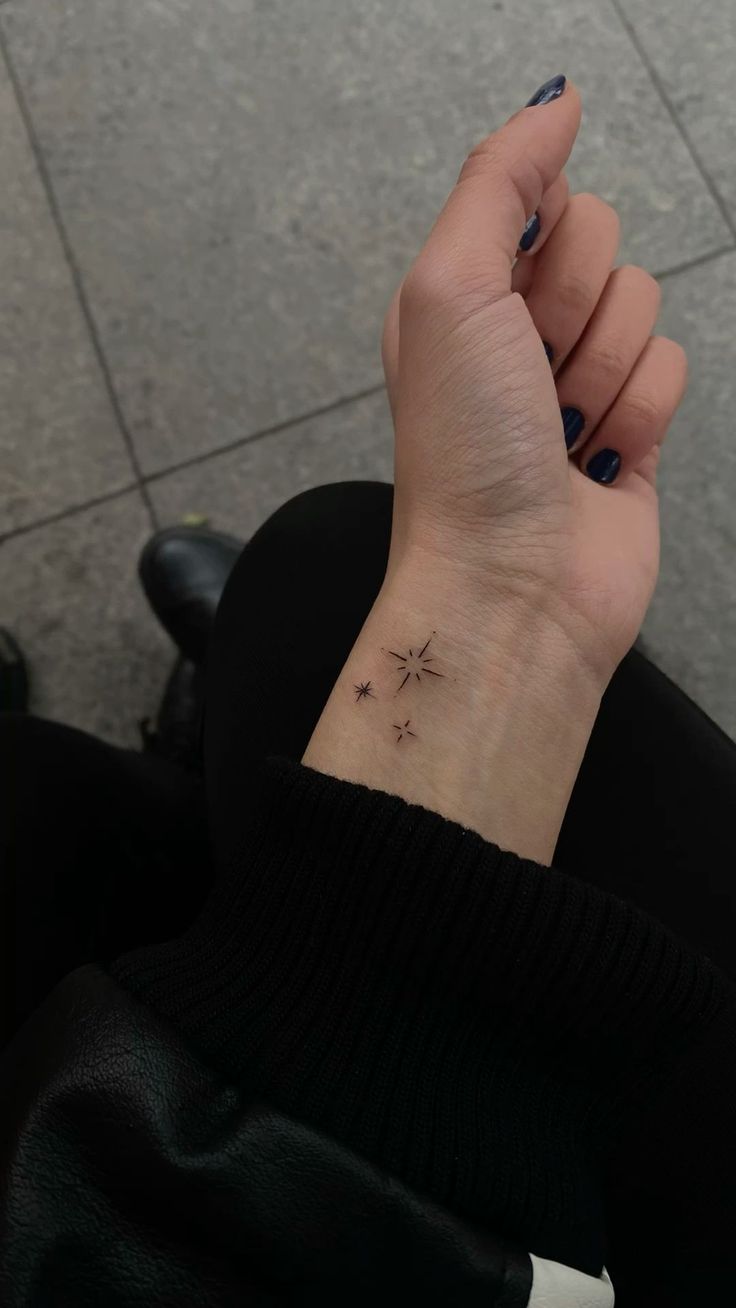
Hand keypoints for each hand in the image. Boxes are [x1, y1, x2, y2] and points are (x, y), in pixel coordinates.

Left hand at [381, 76, 686, 686]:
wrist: (510, 584)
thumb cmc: (463, 451)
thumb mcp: (451, 288)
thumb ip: (500, 181)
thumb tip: (556, 100)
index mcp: (462, 293)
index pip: (544, 200)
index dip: (544, 243)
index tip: (514, 305)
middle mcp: (518, 334)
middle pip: (603, 246)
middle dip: (574, 316)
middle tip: (534, 381)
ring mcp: (578, 384)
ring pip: (644, 309)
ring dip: (604, 374)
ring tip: (560, 434)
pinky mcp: (632, 432)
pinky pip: (671, 369)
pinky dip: (638, 415)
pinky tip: (596, 461)